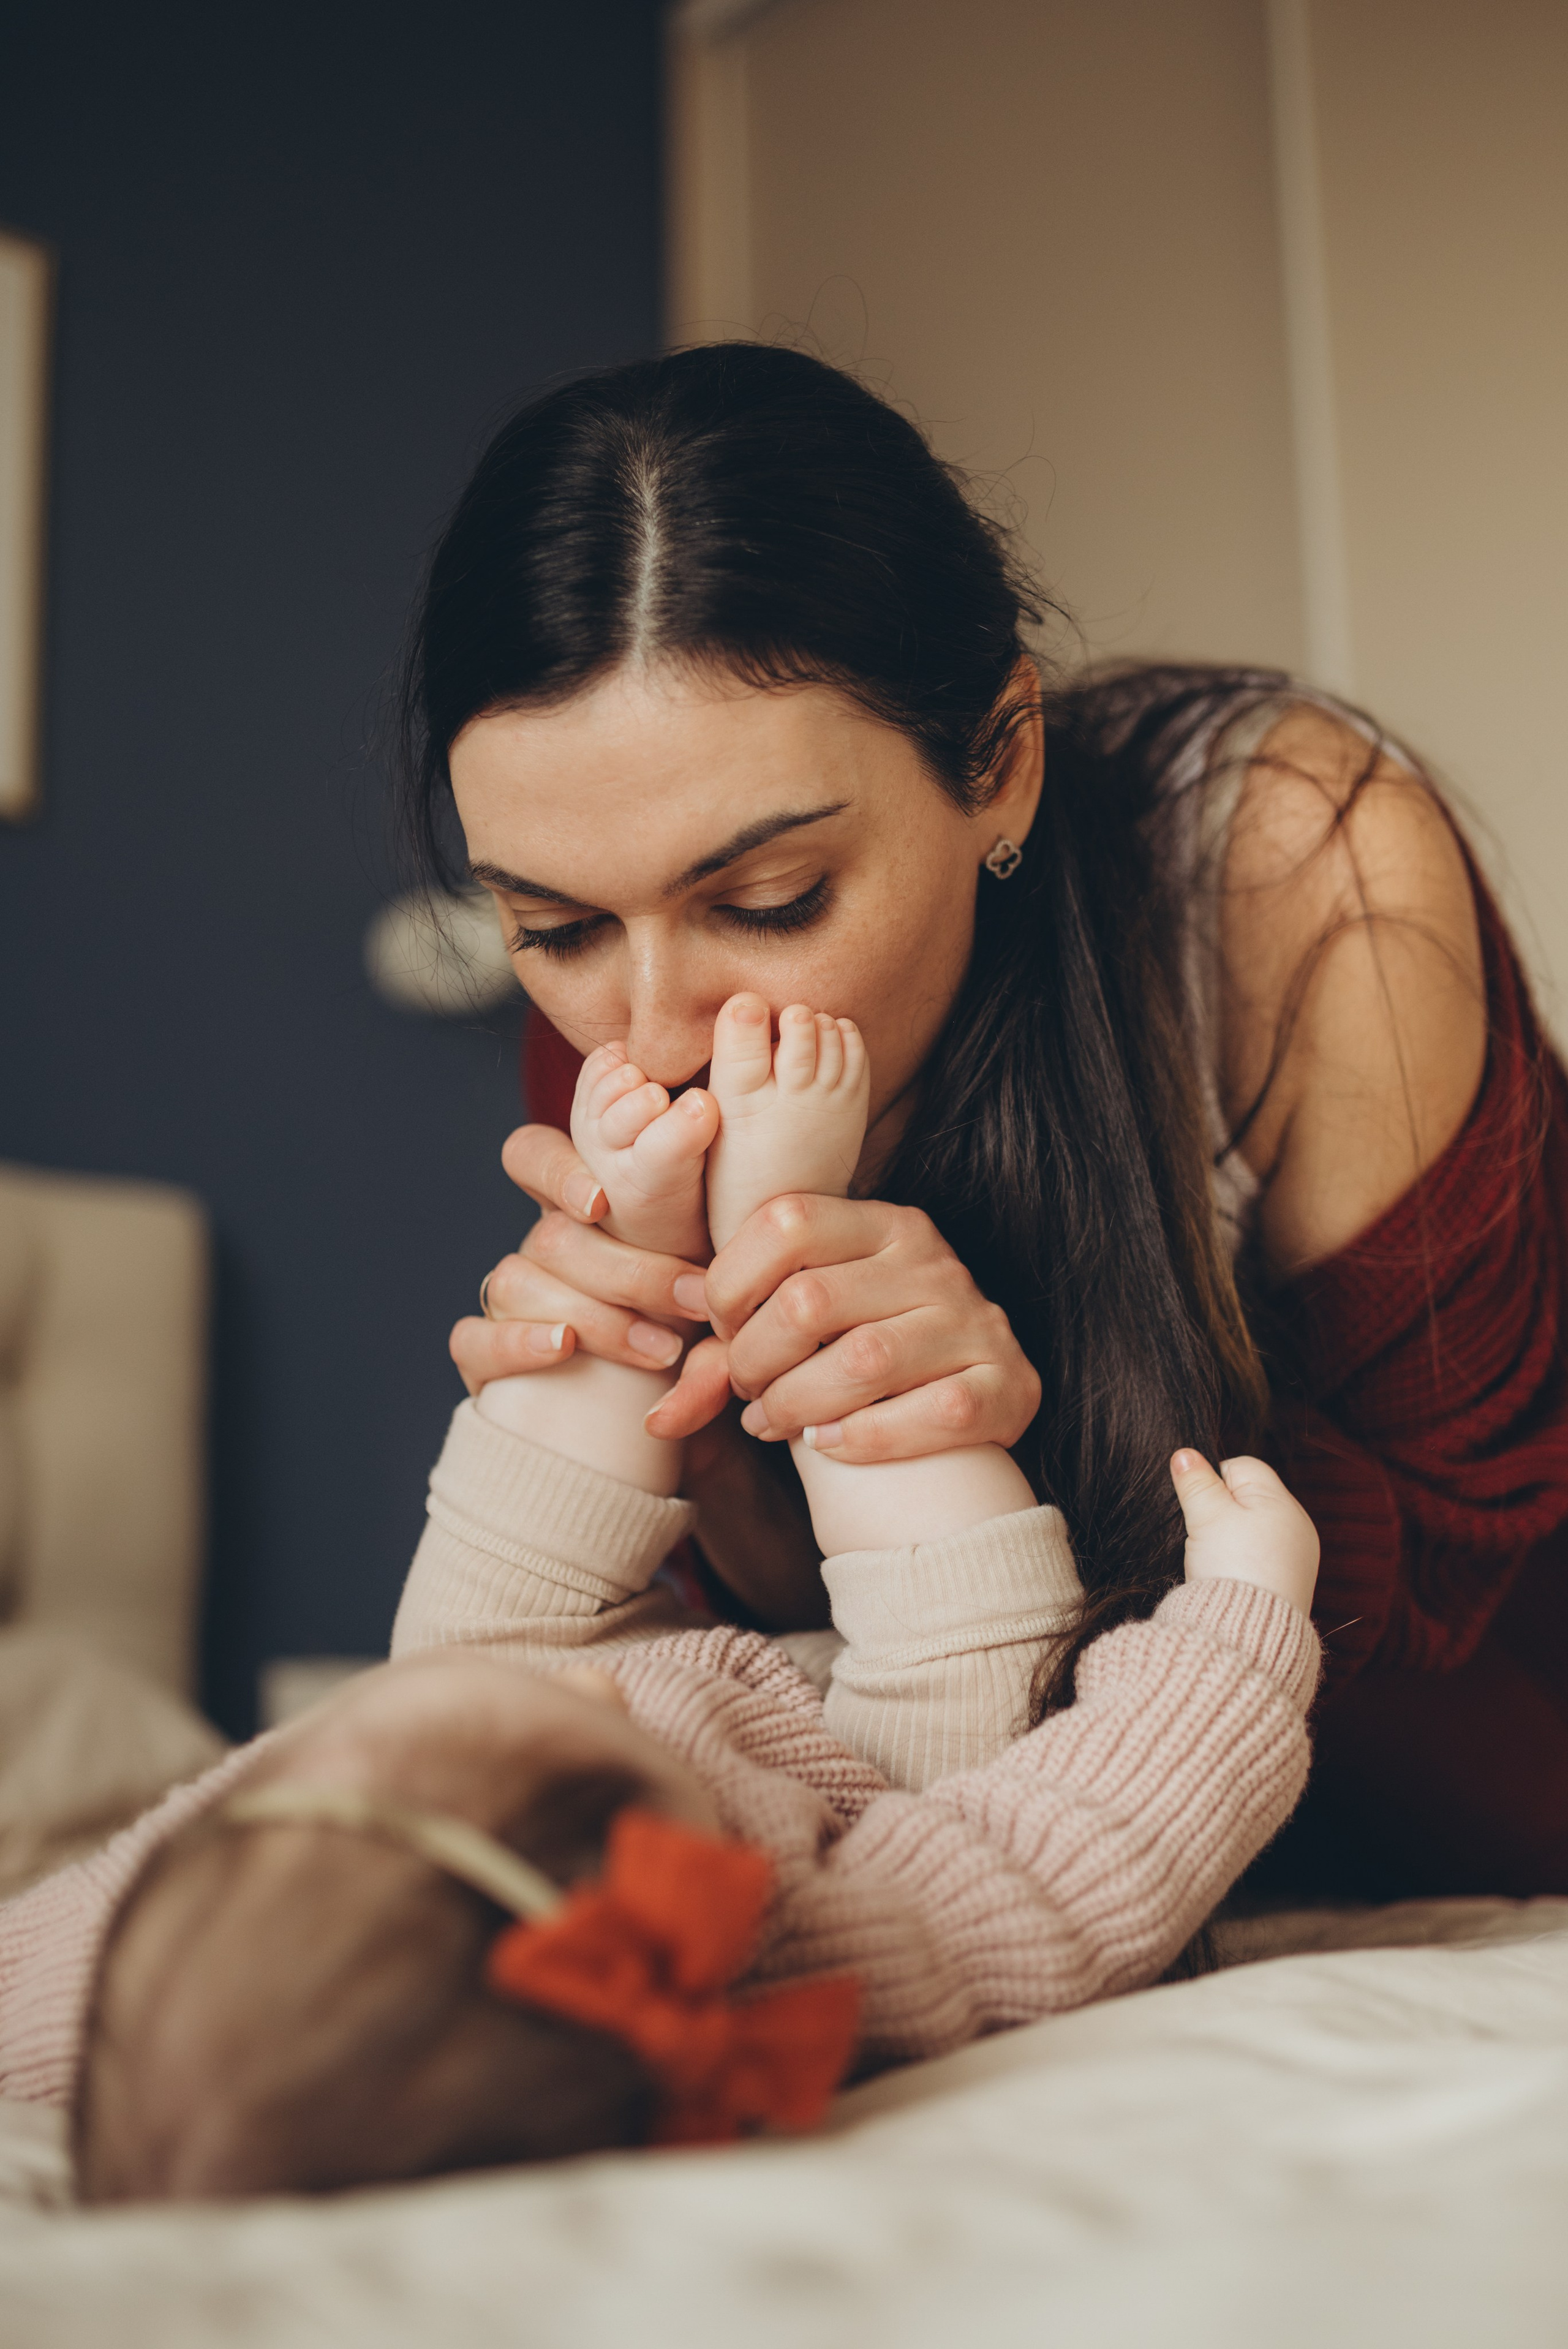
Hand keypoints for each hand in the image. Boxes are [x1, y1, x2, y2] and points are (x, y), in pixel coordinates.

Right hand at [449, 1124, 712, 1395]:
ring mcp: (508, 1302)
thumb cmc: (701, 1339)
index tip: (602, 1202)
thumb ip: (717, 1270)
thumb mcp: (717, 1298)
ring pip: (519, 1282)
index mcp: (584, 1212)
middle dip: (633, 1274)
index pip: (534, 1156)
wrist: (679, 1430)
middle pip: (553, 1238)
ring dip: (599, 1317)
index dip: (556, 1170)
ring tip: (662, 1351)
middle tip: (695, 1303)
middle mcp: (540, 1249)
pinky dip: (517, 1342)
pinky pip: (474, 1338)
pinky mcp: (484, 1358)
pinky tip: (563, 1349)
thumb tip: (716, 1221)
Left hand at [649, 1192, 1042, 1461]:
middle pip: (809, 1300)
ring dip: (795, 1405)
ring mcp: (976, 1321)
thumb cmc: (863, 1354)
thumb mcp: (803, 1329)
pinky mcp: (1007, 1384)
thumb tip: (657, 1418)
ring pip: (862, 1361)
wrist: (974, 1399)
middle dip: (754, 1359)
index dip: (732, 1283)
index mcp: (883, 1222)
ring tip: (773, 1423)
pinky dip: (866, 1437)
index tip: (724, 1330)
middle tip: (747, 1391)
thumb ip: (727, 1356)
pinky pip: (931, 1412)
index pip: (785, 1220)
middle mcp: (933, 1261)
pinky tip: (830, 1446)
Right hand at [1170, 1450, 1319, 1615]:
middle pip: (1247, 1499)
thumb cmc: (1231, 1568)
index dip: (1211, 1482)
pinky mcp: (1288, 1584)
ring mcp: (1295, 1557)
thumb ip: (1196, 1481)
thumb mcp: (1206, 1516)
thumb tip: (1185, 1454)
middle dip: (1220, 1511)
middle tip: (1207, 1535)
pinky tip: (1230, 1576)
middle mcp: (1296, 1526)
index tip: (1200, 1508)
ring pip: (1250, 1530)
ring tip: (1218, 1559)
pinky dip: (1242, 1563)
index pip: (1240, 1467)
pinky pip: (1259, 1558)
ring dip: (1230, 1538)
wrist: (1247, 1631)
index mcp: (1281, 1502)